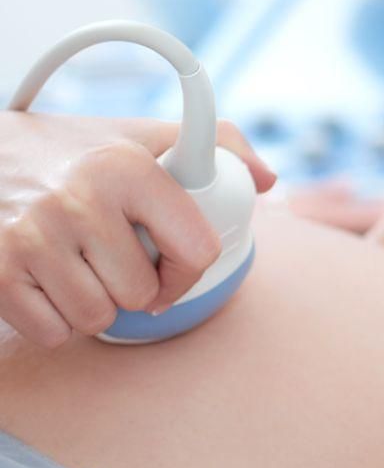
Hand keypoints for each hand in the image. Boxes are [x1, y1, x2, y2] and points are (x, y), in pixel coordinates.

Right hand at [0, 111, 276, 347]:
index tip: (175, 269)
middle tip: (113, 259)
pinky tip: (48, 282)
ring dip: (94, 304)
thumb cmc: (73, 152)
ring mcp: (33, 239)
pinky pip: (52, 333)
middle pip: (141, 294)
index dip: (190, 271)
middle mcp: (80, 201)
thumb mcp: (141, 135)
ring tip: (79, 267)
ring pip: (97, 318)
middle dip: (134, 286)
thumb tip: (267, 180)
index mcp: (127, 168)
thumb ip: (218, 143)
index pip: (194, 248)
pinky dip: (55, 320)